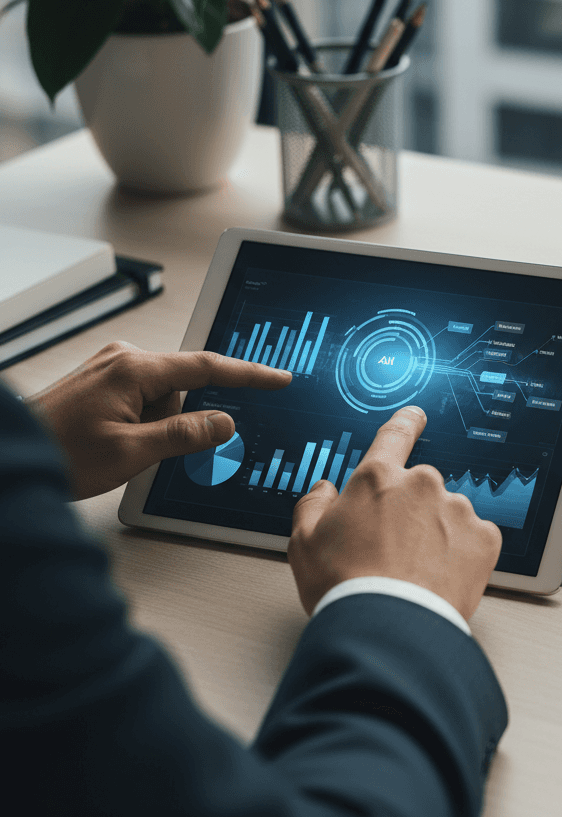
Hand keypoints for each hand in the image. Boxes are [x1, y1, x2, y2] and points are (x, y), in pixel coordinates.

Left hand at [27, 341, 291, 498]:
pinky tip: (111, 440)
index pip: (208, 367)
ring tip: (115, 447)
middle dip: (175, 421)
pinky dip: (140, 422)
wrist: (8, 457)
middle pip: (182, 388)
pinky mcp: (103, 380)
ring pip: (163, 398)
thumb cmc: (58, 453)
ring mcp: (112, 368)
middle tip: (140, 448)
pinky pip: (143, 399)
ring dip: (153, 426)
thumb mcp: (132, 453)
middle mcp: (124, 359)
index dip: (249, 375)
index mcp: (135, 369)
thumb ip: (186, 434)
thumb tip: (225, 422)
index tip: (278, 378)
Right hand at [289, 405, 501, 620]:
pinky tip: (440, 577)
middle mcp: (422, 484)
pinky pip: (475, 539)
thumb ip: (313, 505)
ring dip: (437, 535)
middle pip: (420, 490)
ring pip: (449, 515)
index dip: (406, 422)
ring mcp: (457, 510)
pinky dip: (462, 555)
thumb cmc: (345, 588)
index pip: (394, 436)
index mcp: (377, 478)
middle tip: (393, 552)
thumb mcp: (304, 543)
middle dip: (411, 514)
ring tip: (415, 573)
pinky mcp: (484, 538)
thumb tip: (325, 491)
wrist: (389, 630)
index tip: (415, 415)